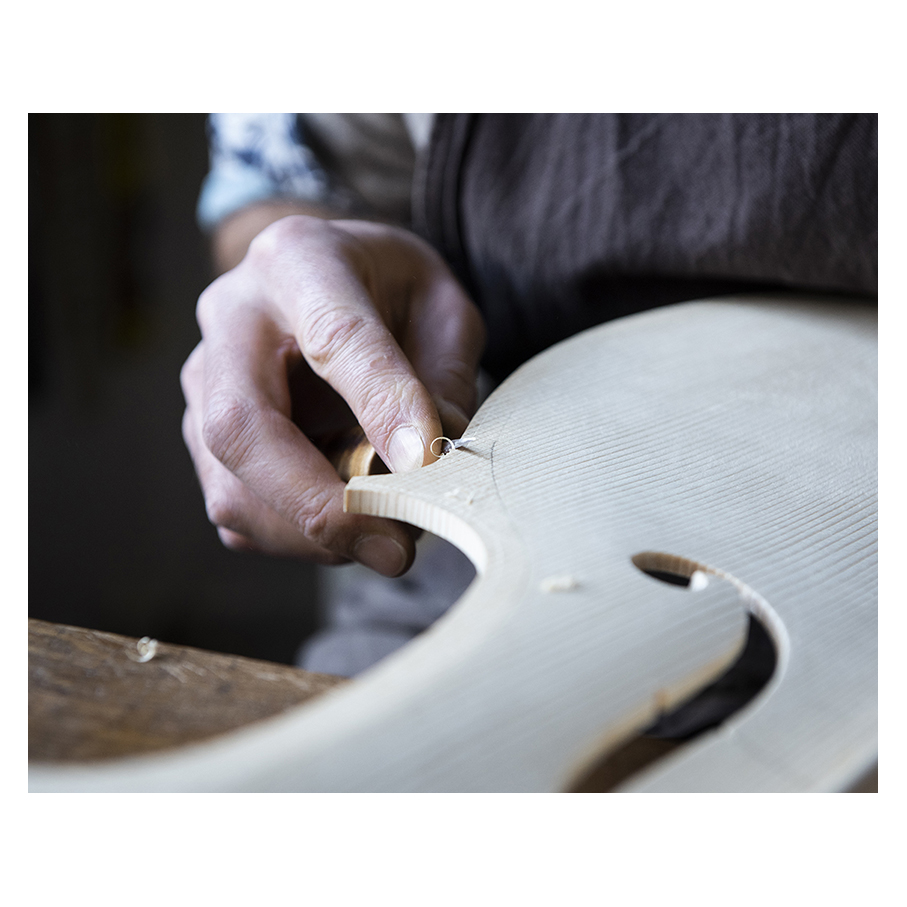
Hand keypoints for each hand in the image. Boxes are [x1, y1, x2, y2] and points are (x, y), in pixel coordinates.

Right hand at [180, 215, 485, 575]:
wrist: (325, 278)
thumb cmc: (388, 290)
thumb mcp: (439, 305)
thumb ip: (443, 373)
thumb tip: (430, 459)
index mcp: (298, 261)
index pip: (333, 336)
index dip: (379, 404)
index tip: (425, 462)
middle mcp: (232, 319)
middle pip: (241, 427)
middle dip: (318, 503)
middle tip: (394, 546)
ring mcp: (205, 382)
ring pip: (230, 486)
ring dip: (312, 535)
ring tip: (385, 541)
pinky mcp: (202, 436)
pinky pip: (237, 511)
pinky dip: (296, 539)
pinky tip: (348, 529)